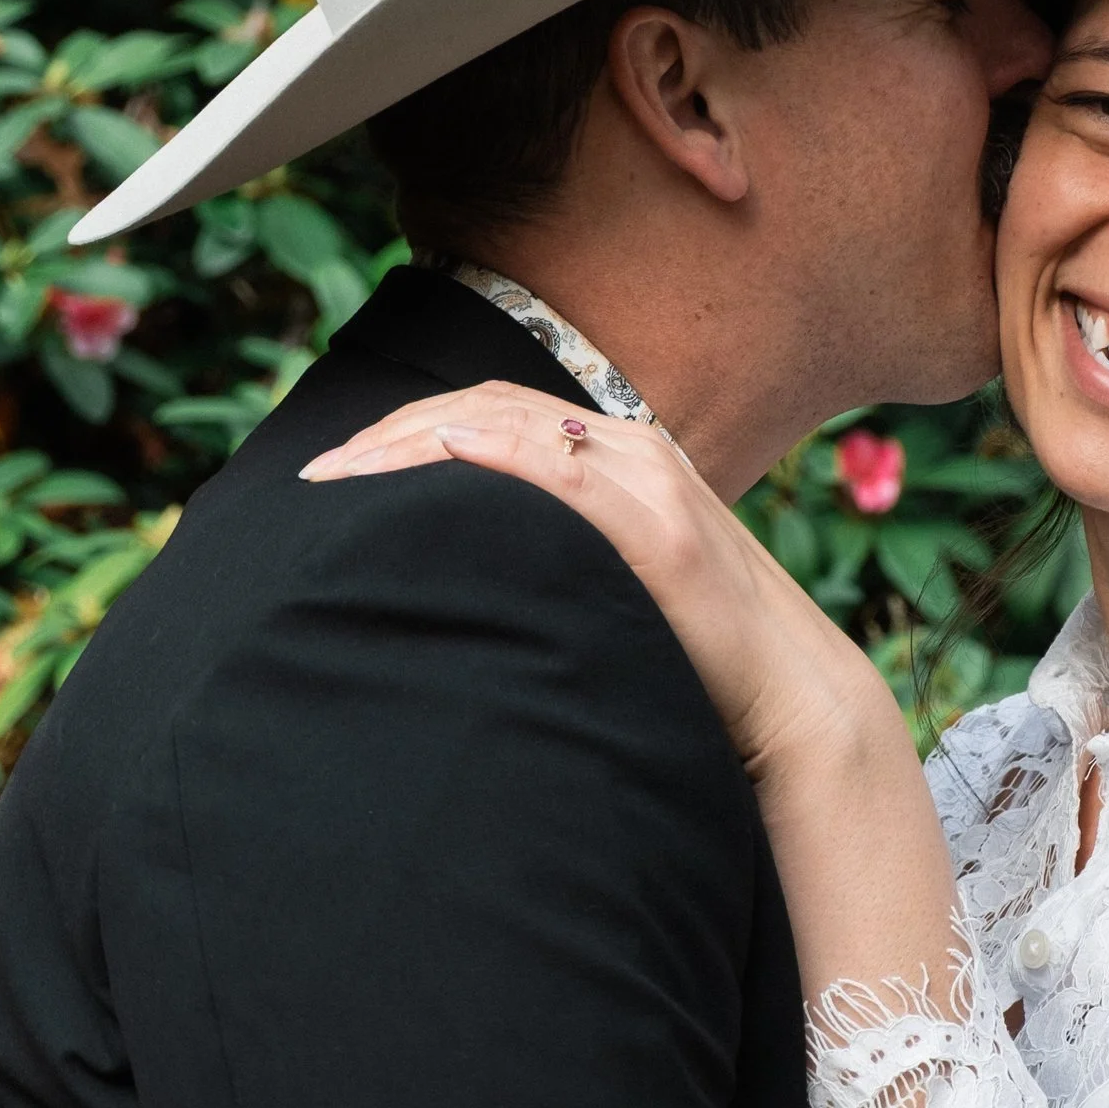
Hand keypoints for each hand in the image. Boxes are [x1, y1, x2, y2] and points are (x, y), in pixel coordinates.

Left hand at [304, 383, 884, 782]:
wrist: (790, 699)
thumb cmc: (696, 659)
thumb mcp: (612, 588)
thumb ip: (556, 555)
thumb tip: (469, 574)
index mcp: (619, 458)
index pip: (493, 413)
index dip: (407, 429)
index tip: (337, 470)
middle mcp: (633, 450)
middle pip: (488, 408)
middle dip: (392, 434)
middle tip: (318, 476)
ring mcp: (651, 481)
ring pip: (513, 427)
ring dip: (417, 443)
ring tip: (347, 475)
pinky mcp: (662, 530)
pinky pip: (567, 473)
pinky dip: (498, 453)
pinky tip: (444, 454)